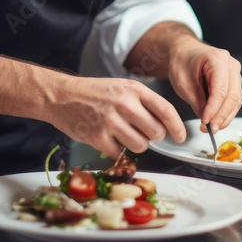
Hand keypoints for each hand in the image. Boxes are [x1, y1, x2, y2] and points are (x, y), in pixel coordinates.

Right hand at [46, 75, 186, 156]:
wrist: (61, 96)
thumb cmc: (93, 93)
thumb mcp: (121, 87)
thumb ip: (143, 103)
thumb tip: (165, 125)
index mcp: (133, 89)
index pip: (165, 110)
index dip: (177, 126)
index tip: (181, 136)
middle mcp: (124, 104)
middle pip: (156, 132)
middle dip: (152, 136)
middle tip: (141, 131)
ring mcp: (110, 121)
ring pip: (141, 146)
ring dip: (135, 144)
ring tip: (122, 133)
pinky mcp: (97, 137)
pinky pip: (120, 153)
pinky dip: (116, 150)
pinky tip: (107, 138)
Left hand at [166, 37, 241, 134]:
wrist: (184, 53)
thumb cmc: (182, 62)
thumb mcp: (183, 83)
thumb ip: (197, 102)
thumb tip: (208, 120)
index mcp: (217, 59)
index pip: (220, 89)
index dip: (214, 108)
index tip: (205, 121)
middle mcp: (231, 65)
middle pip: (232, 96)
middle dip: (221, 116)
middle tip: (210, 129)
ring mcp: (235, 73)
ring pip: (236, 101)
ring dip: (224, 117)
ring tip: (211, 128)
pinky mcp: (234, 82)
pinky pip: (233, 101)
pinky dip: (225, 113)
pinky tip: (215, 121)